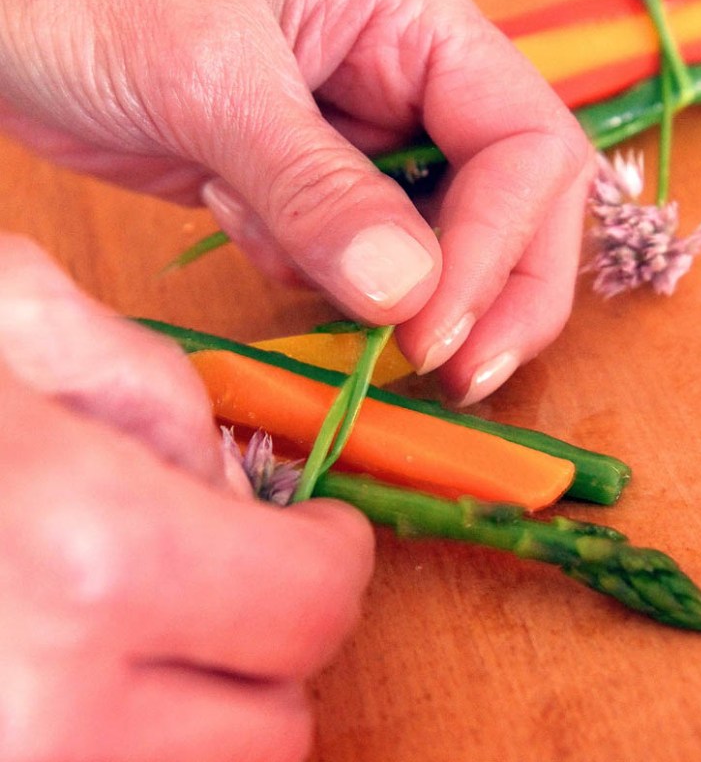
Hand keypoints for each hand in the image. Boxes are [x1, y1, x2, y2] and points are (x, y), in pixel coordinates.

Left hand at [0, 0, 593, 405]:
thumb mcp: (209, 77)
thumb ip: (314, 188)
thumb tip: (408, 295)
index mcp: (410, 6)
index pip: (522, 139)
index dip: (500, 246)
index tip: (435, 332)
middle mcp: (407, 65)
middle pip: (508, 198)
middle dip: (486, 290)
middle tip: (448, 374)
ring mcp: (359, 124)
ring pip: (432, 237)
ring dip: (370, 276)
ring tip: (255, 229)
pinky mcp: (307, 173)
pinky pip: (352, 252)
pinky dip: (303, 266)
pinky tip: (226, 212)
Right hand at [0, 233, 373, 761]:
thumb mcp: (17, 317)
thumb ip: (154, 393)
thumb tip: (230, 484)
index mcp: (92, 558)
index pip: (308, 609)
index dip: (332, 560)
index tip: (315, 532)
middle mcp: (57, 709)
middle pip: (272, 728)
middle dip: (268, 639)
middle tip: (219, 574)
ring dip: (201, 703)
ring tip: (138, 616)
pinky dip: (130, 732)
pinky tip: (82, 656)